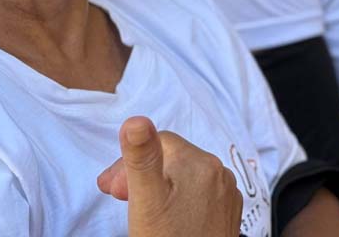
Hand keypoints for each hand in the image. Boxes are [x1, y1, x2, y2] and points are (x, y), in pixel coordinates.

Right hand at [97, 116, 242, 236]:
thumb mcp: (146, 200)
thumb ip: (141, 158)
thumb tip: (135, 119)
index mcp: (200, 162)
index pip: (158, 142)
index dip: (129, 161)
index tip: (110, 189)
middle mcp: (220, 173)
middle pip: (172, 158)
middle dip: (142, 173)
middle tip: (117, 197)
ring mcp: (227, 195)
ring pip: (185, 176)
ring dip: (160, 186)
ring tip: (139, 208)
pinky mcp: (228, 214)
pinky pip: (199, 194)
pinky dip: (179, 200)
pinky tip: (166, 219)